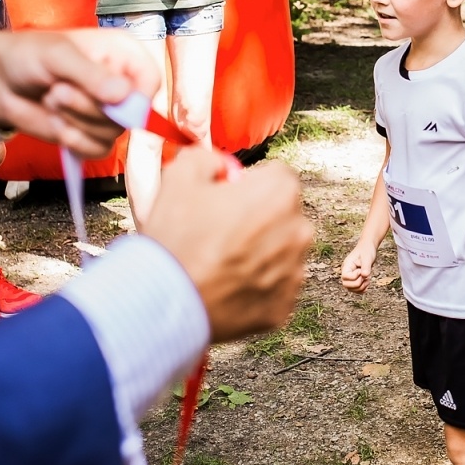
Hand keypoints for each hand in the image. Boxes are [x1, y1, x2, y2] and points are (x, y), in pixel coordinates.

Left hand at [0, 28, 160, 156]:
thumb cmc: (28, 55)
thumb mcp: (58, 56)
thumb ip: (91, 75)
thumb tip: (124, 96)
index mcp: (122, 55)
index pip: (150, 80)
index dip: (136, 97)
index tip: (110, 99)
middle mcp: (121, 84)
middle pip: (130, 113)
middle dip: (89, 108)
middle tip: (57, 92)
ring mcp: (107, 112)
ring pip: (112, 134)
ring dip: (76, 123)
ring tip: (52, 101)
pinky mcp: (91, 134)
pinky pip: (98, 150)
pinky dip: (74, 141)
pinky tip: (57, 124)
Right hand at [149, 147, 310, 340]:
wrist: (164, 302)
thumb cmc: (175, 237)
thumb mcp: (180, 175)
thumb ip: (207, 157)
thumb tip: (221, 165)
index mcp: (281, 192)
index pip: (275, 177)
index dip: (247, 186)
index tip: (225, 201)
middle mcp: (299, 231)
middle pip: (282, 215)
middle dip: (259, 219)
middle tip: (220, 234)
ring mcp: (295, 272)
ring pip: (281, 254)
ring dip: (260, 254)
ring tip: (220, 264)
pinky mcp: (284, 306)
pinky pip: (273, 289)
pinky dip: (256, 288)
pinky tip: (226, 288)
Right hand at [341, 244, 374, 292]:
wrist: (368, 248)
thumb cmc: (367, 251)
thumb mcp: (367, 257)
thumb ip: (366, 266)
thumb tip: (365, 275)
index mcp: (346, 266)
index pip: (345, 277)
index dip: (354, 276)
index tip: (361, 270)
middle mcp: (346, 272)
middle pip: (346, 285)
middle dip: (358, 283)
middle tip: (365, 276)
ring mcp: (350, 278)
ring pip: (351, 289)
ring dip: (361, 287)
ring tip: (368, 278)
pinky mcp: (355, 280)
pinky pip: (356, 290)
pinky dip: (362, 289)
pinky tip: (367, 282)